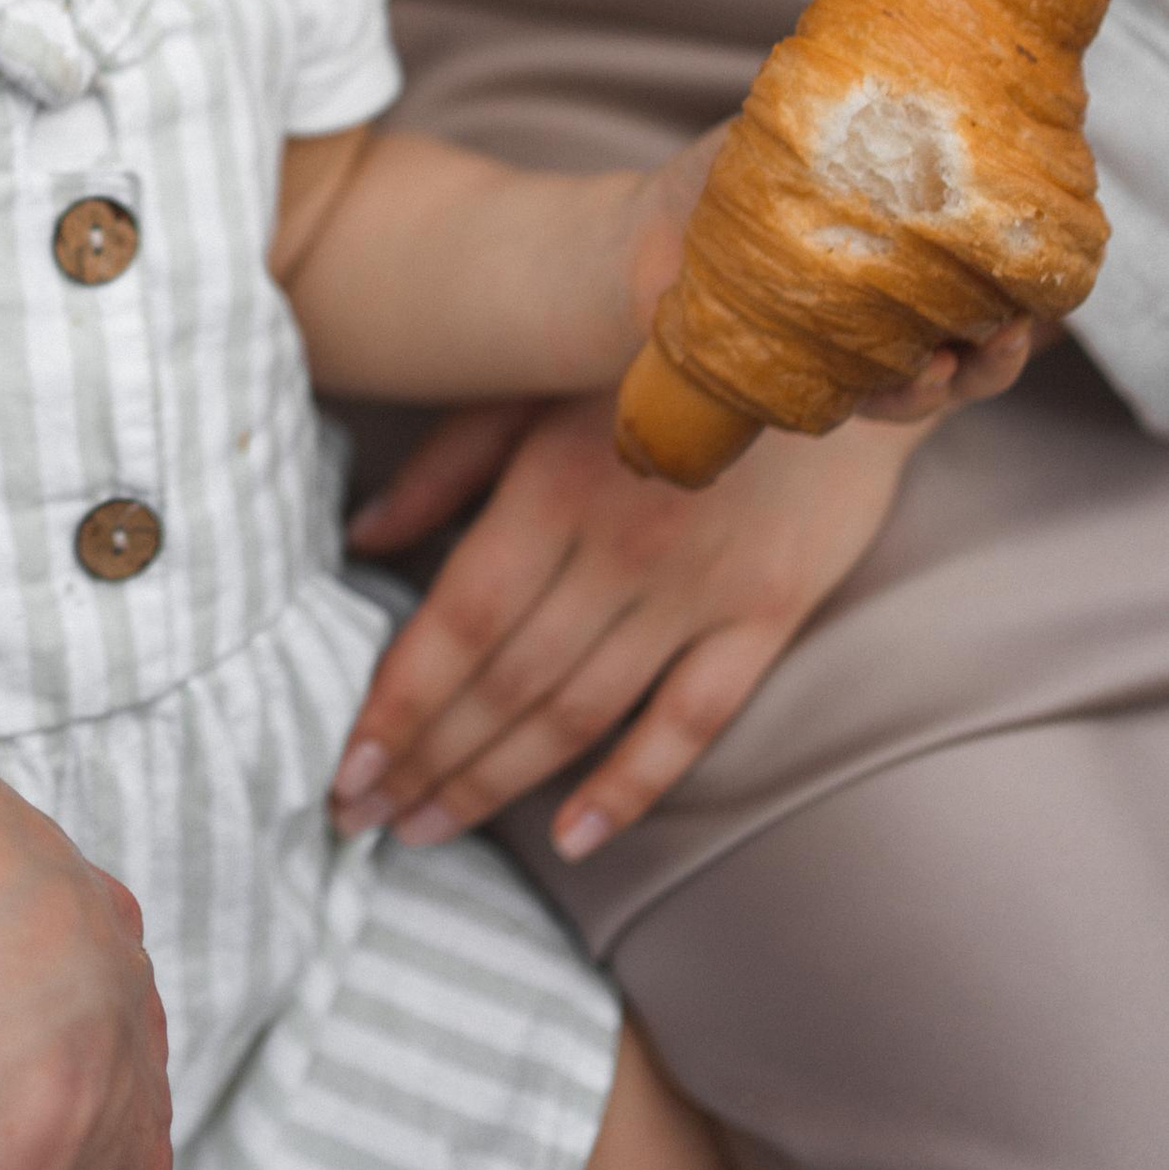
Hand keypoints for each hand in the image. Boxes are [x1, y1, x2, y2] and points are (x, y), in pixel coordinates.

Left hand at [331, 387, 923, 860]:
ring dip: (496, 782)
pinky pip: (693, 720)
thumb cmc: (653, 346)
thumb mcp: (535, 377)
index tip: (345, 766)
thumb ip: (449, 464)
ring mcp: (700, 589)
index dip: (400, 701)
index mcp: (555, 485)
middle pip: (509, 682)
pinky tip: (573, 838)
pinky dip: (632, 786)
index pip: (461, 621)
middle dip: (425, 760)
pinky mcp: (767, 613)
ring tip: (425, 831)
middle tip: (358, 819)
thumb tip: (363, 538)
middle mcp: (623, 549)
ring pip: (582, 712)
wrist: (824, 332)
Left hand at [623, 125, 1037, 419]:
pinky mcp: (805, 382)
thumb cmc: (733, 179)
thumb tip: (889, 71)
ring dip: (943, 387)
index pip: (989, 281)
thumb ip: (839, 116)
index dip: (1025, 290)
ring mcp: (853, 353)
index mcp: (910, 255)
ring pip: (923, 388)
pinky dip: (875, 401)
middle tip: (1002, 334)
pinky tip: (888, 385)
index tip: (1037, 285)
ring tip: (940, 369)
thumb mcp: (793, 134)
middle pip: (975, 349)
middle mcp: (894, 312)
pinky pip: (853, 405)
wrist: (650, 230)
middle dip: (998, 352)